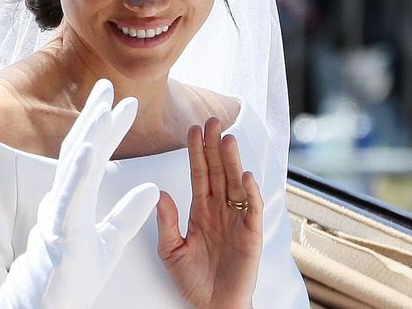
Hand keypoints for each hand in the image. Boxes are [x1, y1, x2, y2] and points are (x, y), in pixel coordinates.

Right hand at [0, 79, 159, 308]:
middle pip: (79, 150)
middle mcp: (63, 199)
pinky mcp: (61, 231)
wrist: (50, 305)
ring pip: (73, 167)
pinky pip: (71, 197)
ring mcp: (59, 213)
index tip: (124, 103)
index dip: (107, 129)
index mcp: (75, 200)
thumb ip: (129, 214)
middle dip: (94, 117)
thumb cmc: (74, 276)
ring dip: (89, 134)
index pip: (94, 156)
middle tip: (107, 86)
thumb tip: (153, 188)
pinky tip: (91, 148)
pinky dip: (80, 171)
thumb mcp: (111, 241)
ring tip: (103, 107)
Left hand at [157, 117, 262, 308]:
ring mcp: (236, 220)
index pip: (199, 174)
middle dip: (214, 147)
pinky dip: (249, 192)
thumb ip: (166, 222)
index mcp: (200, 210)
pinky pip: (251, 209)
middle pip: (218, 172)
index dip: (196, 152)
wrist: (212, 307)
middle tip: (212, 120)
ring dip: (232, 162)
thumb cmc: (193, 281)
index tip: (192, 129)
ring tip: (227, 139)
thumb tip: (160, 192)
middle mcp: (220, 210)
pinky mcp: (251, 235)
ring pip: (235, 184)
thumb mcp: (171, 250)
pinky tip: (245, 175)